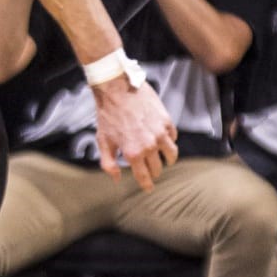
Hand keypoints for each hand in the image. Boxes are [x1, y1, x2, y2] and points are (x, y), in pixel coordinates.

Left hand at [92, 76, 178, 190]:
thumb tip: (116, 178)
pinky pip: (173, 137)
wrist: (116, 88)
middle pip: (158, 167)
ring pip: (172, 154)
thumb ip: (109, 162)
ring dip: (168, 159)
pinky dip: (170, 141)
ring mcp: (160, 133)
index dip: (147, 185)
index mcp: (133, 153)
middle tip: (152, 171)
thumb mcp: (103, 140)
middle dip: (154, 171)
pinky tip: (164, 140)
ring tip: (164, 159)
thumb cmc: (107, 114)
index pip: (144, 176)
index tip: (149, 188)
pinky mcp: (166, 121)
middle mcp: (149, 146)